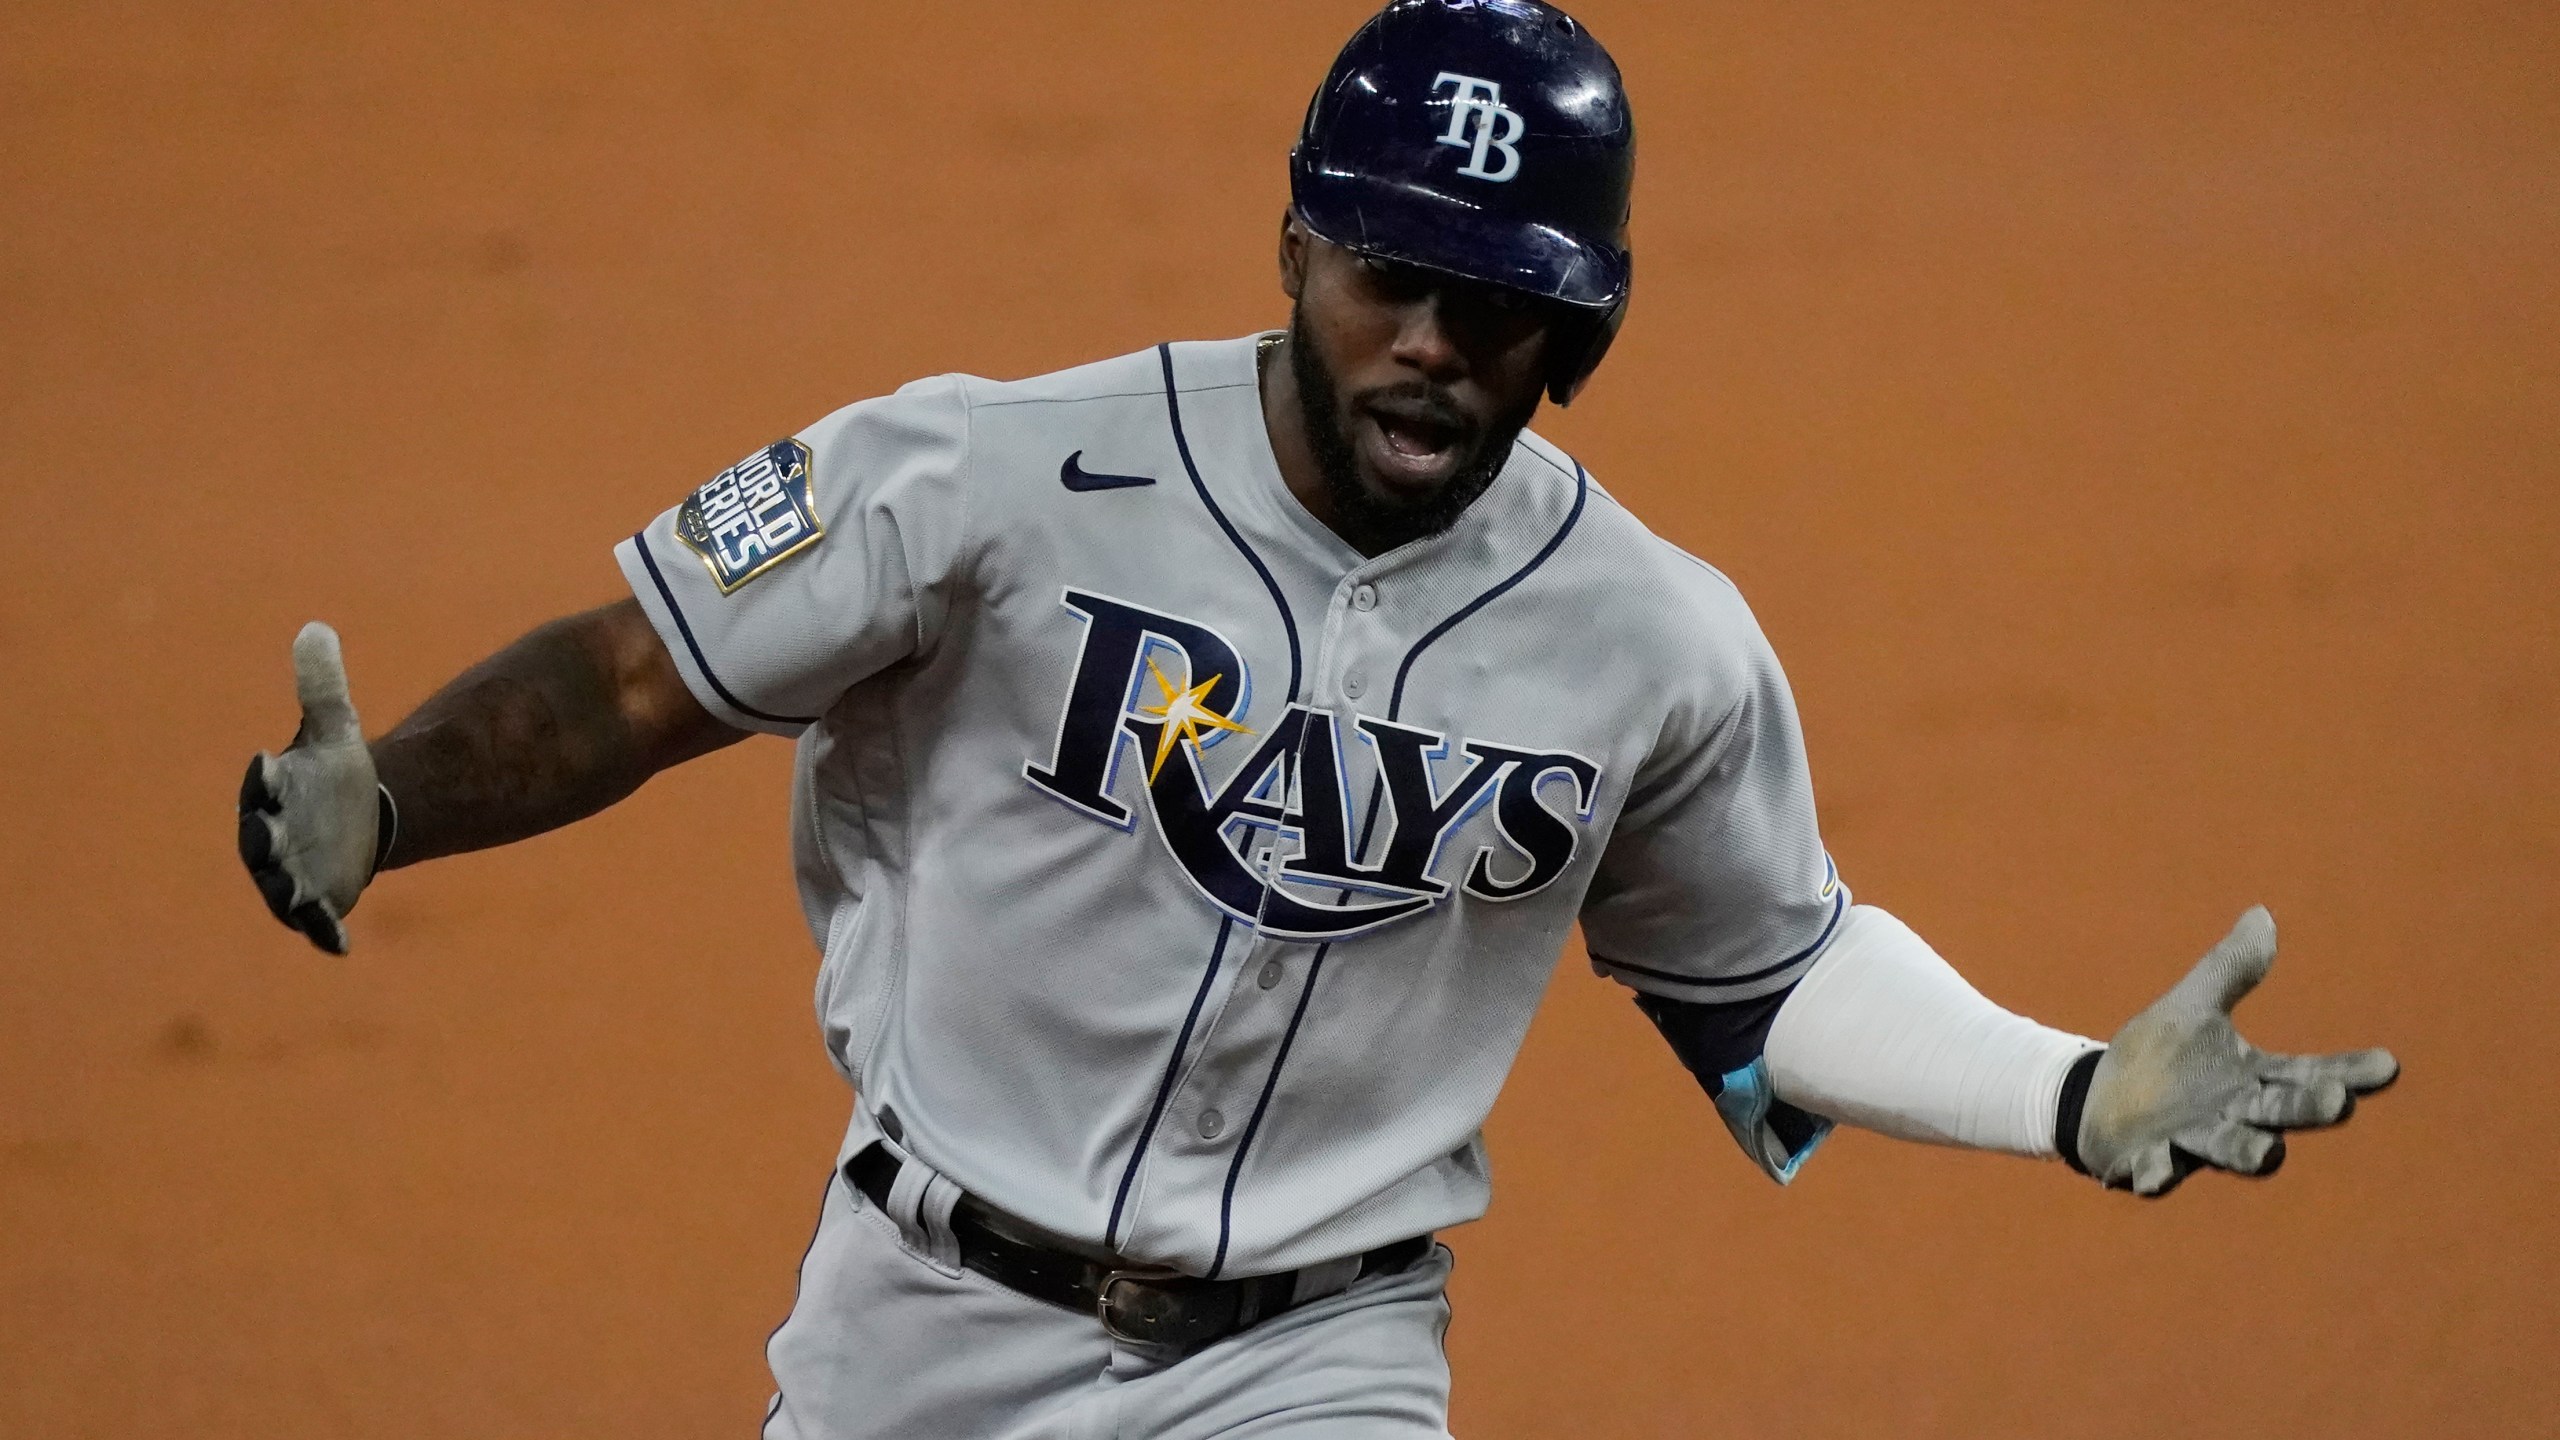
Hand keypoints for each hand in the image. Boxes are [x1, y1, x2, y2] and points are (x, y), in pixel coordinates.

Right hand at [237, 623, 386, 954]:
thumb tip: (317, 628)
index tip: (268, 762)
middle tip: (271, 835)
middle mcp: (274, 837)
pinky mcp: (320, 901)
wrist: (359, 819)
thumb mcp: (334, 731)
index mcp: (273, 794)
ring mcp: (293, 873)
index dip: (263, 778)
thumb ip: (322, 686)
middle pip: (261, 840)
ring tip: (296, 897)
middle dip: (264, 838)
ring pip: (282, 887)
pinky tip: (342, 946)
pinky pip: (317, 922)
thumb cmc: (334, 776)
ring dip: (286, 892)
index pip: (261, 785)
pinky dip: (325, 934)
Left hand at [2077, 907, 2397, 1195]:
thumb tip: (2262, 915)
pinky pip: (2157, 1171)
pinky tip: (2154, 1174)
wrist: (2096, 1102)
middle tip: (2338, 1102)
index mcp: (2249, 1079)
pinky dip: (2158, 1174)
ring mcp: (2194, 1142)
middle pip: (2280, 1113)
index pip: (2306, 1073)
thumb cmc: (2158, 1060)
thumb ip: (2229, 971)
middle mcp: (2233, 1115)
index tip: (2388, 1064)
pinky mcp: (2150, 1162)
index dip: (2347, 1071)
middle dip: (2308, 1109)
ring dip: (2247, 1150)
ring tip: (2269, 1152)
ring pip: (2229, 1149)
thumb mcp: (2192, 1008)